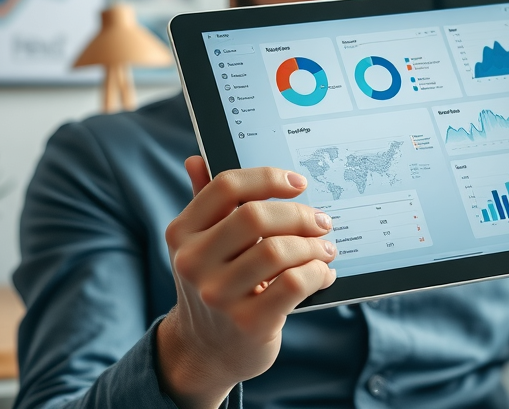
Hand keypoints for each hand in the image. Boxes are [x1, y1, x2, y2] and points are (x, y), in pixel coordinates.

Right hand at [156, 157, 336, 407]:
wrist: (206, 350)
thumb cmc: (216, 283)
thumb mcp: (203, 245)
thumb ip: (206, 203)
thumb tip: (197, 159)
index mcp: (183, 233)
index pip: (226, 187)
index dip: (268, 178)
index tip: (298, 183)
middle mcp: (193, 262)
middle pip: (256, 216)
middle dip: (299, 214)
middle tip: (321, 221)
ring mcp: (218, 295)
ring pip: (278, 251)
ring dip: (313, 246)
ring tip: (325, 249)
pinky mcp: (247, 323)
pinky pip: (295, 284)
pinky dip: (318, 273)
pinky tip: (323, 273)